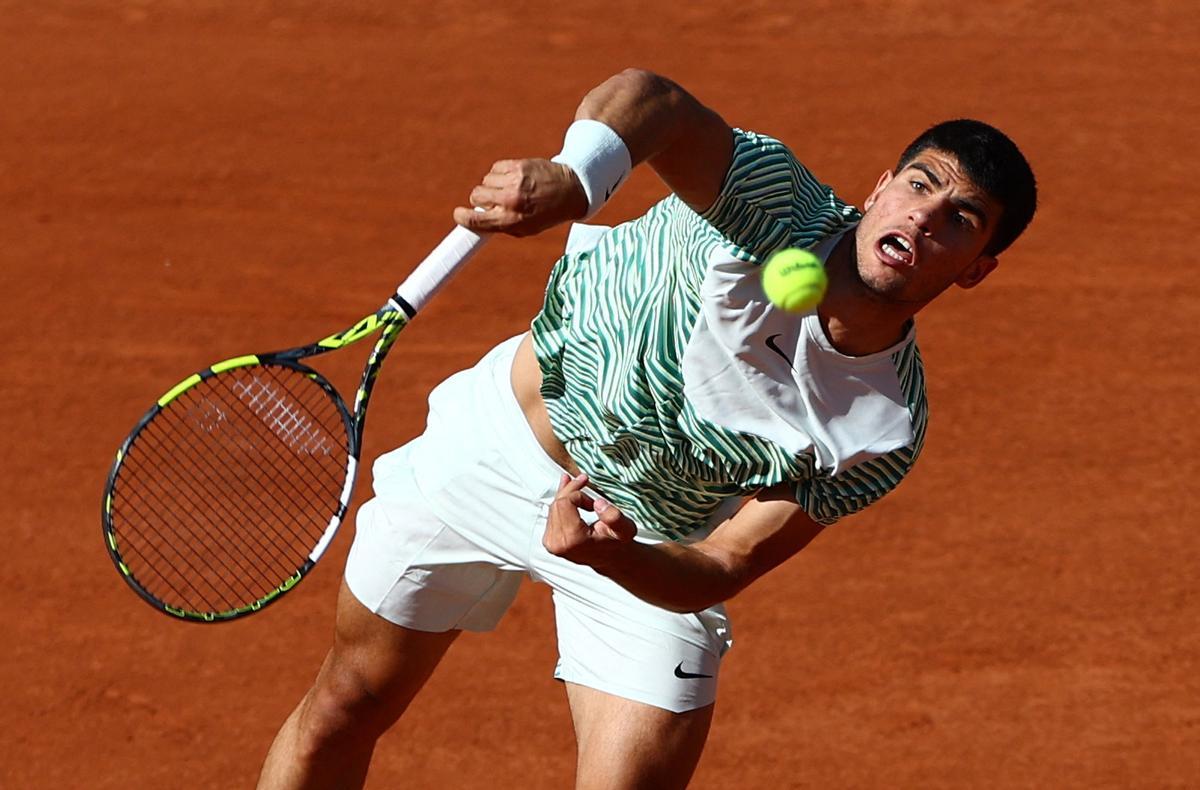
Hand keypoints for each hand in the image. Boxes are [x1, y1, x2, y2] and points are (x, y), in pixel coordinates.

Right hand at [452, 159, 587, 236]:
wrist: (572, 189)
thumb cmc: (547, 213)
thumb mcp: (526, 228)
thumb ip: (501, 225)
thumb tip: (475, 222)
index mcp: (512, 221)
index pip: (476, 220)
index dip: (462, 218)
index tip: (458, 215)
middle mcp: (511, 201)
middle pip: (476, 196)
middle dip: (480, 199)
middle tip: (492, 201)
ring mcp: (513, 182)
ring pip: (485, 181)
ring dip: (492, 185)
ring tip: (509, 189)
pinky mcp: (517, 165)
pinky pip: (495, 169)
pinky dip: (499, 173)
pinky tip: (513, 178)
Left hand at [543, 473, 636, 567]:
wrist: (610, 558)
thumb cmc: (616, 543)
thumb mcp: (624, 529)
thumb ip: (614, 516)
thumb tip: (598, 503)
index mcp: (572, 539)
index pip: (565, 502)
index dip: (579, 496)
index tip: (593, 504)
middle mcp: (557, 543)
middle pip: (557, 503)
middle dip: (572, 491)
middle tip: (584, 481)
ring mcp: (551, 543)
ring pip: (553, 506)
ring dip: (567, 494)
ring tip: (578, 484)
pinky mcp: (549, 540)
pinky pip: (551, 513)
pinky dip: (561, 501)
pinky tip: (569, 492)